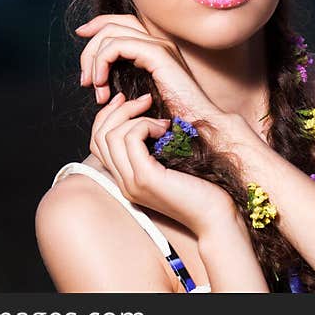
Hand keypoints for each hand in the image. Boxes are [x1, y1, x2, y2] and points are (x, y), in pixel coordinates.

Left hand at [77, 14, 224, 124]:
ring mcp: (159, 45)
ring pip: (111, 33)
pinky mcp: (156, 53)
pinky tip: (102, 83)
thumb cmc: (174, 118)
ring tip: (94, 86)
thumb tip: (101, 75)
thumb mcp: (142, 94)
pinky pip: (116, 45)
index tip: (80, 36)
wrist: (199, 125)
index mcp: (157, 49)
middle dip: (90, 47)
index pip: (123, 22)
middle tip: (85, 80)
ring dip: (93, 59)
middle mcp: (159, 42)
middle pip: (114, 24)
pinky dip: (101, 62)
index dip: (98, 24)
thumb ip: (126, 79)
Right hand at [89, 91, 236, 236]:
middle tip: (145, 100)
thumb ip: (154, 144)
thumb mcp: (171, 160)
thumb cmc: (202, 186)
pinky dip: (145, 125)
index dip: (108, 115)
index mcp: (126, 178)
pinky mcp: (144, 178)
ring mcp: (131, 182)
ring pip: (112, 135)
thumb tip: (148, 111)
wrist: (215, 215)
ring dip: (136, 117)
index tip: (128, 99)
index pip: (98, 142)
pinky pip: (130, 139)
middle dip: (120, 110)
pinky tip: (165, 129)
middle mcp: (123, 182)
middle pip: (100, 136)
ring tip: (163, 122)